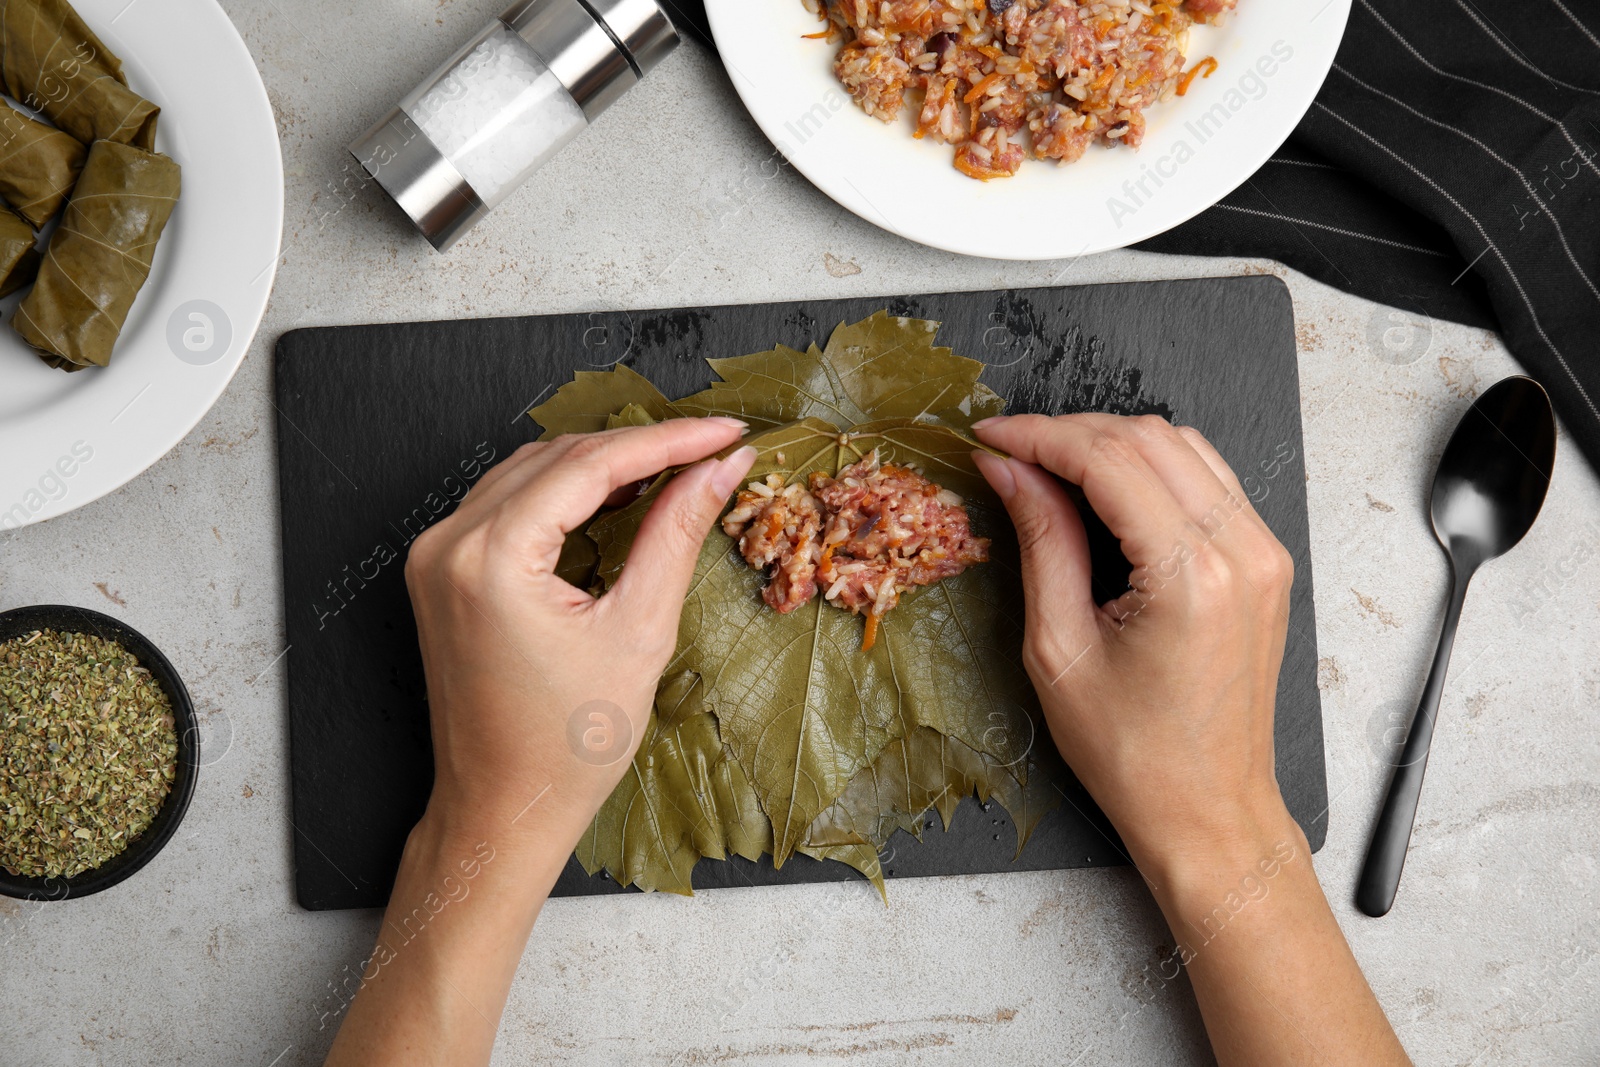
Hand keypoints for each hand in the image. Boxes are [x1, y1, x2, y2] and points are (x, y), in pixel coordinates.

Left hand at [403, 418, 754, 841]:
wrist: (503, 808)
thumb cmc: (565, 747)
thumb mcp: (638, 632)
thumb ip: (674, 535)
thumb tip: (718, 471)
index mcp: (491, 557)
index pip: (592, 465)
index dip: (670, 441)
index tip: (726, 431)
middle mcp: (449, 543)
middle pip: (559, 458)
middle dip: (641, 447)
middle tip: (713, 447)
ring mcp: (438, 555)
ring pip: (532, 471)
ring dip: (603, 464)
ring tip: (676, 465)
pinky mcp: (443, 570)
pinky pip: (509, 502)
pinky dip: (565, 490)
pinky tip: (616, 493)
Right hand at [971, 413, 1297, 876]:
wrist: (1208, 810)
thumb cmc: (1136, 754)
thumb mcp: (1059, 647)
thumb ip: (1040, 542)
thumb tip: (1011, 471)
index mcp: (1191, 575)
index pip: (1109, 458)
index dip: (1039, 436)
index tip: (991, 436)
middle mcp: (1241, 551)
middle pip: (1148, 438)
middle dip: (1070, 433)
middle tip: (1011, 452)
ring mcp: (1263, 553)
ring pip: (1183, 446)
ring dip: (1112, 443)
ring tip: (1050, 467)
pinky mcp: (1265, 562)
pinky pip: (1208, 480)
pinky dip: (1151, 468)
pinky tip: (1104, 488)